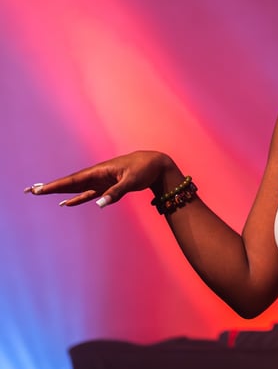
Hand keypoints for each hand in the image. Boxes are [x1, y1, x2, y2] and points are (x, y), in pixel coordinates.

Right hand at [24, 151, 177, 206]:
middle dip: (51, 187)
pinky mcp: (108, 187)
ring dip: (61, 192)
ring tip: (42, 194)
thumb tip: (99, 204)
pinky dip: (78, 198)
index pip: (74, 180)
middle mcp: (97, 175)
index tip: (40, 189)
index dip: (56, 185)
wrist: (156, 165)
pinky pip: (89, 194)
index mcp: (100, 170)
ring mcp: (101, 181)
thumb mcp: (131, 181)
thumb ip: (115, 192)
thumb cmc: (144, 169)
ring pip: (77, 188)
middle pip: (70, 183)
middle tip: (31, 191)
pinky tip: (67, 202)